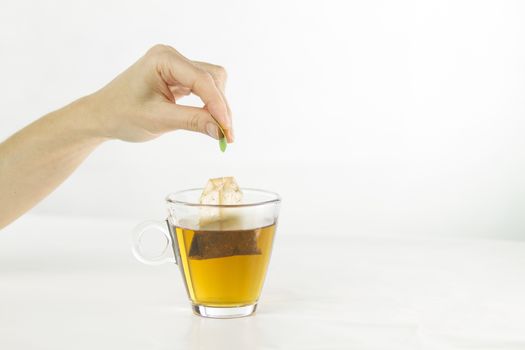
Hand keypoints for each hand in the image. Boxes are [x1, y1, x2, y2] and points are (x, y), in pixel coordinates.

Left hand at [88, 44, 232, 142]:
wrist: (102, 116)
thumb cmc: (121, 115)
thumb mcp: (158, 120)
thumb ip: (192, 121)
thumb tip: (221, 131)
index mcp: (163, 59)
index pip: (202, 80)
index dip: (218, 106)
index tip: (227, 131)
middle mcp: (172, 57)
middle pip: (212, 78)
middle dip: (221, 106)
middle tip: (225, 136)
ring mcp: (176, 66)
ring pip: (212, 83)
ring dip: (218, 106)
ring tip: (219, 132)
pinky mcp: (178, 78)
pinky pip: (203, 89)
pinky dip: (210, 106)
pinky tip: (211, 123)